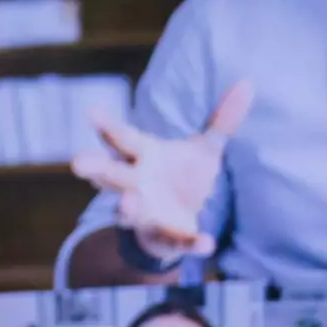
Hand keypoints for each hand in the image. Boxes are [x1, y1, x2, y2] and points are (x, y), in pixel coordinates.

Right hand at [69, 80, 252, 264]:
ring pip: (128, 211)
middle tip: (78, 163)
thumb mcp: (205, 149)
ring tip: (127, 202)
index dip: (107, 126)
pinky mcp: (165, 237)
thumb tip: (248, 83)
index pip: (122, 139)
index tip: (91, 112)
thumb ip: (223, 120)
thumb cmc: (182, 177)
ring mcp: (146, 213)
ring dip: (126, 207)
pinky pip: (176, 240)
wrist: (177, 223)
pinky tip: (207, 243)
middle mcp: (135, 184)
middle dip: (96, 169)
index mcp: (144, 157)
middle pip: (112, 175)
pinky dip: (191, 243)